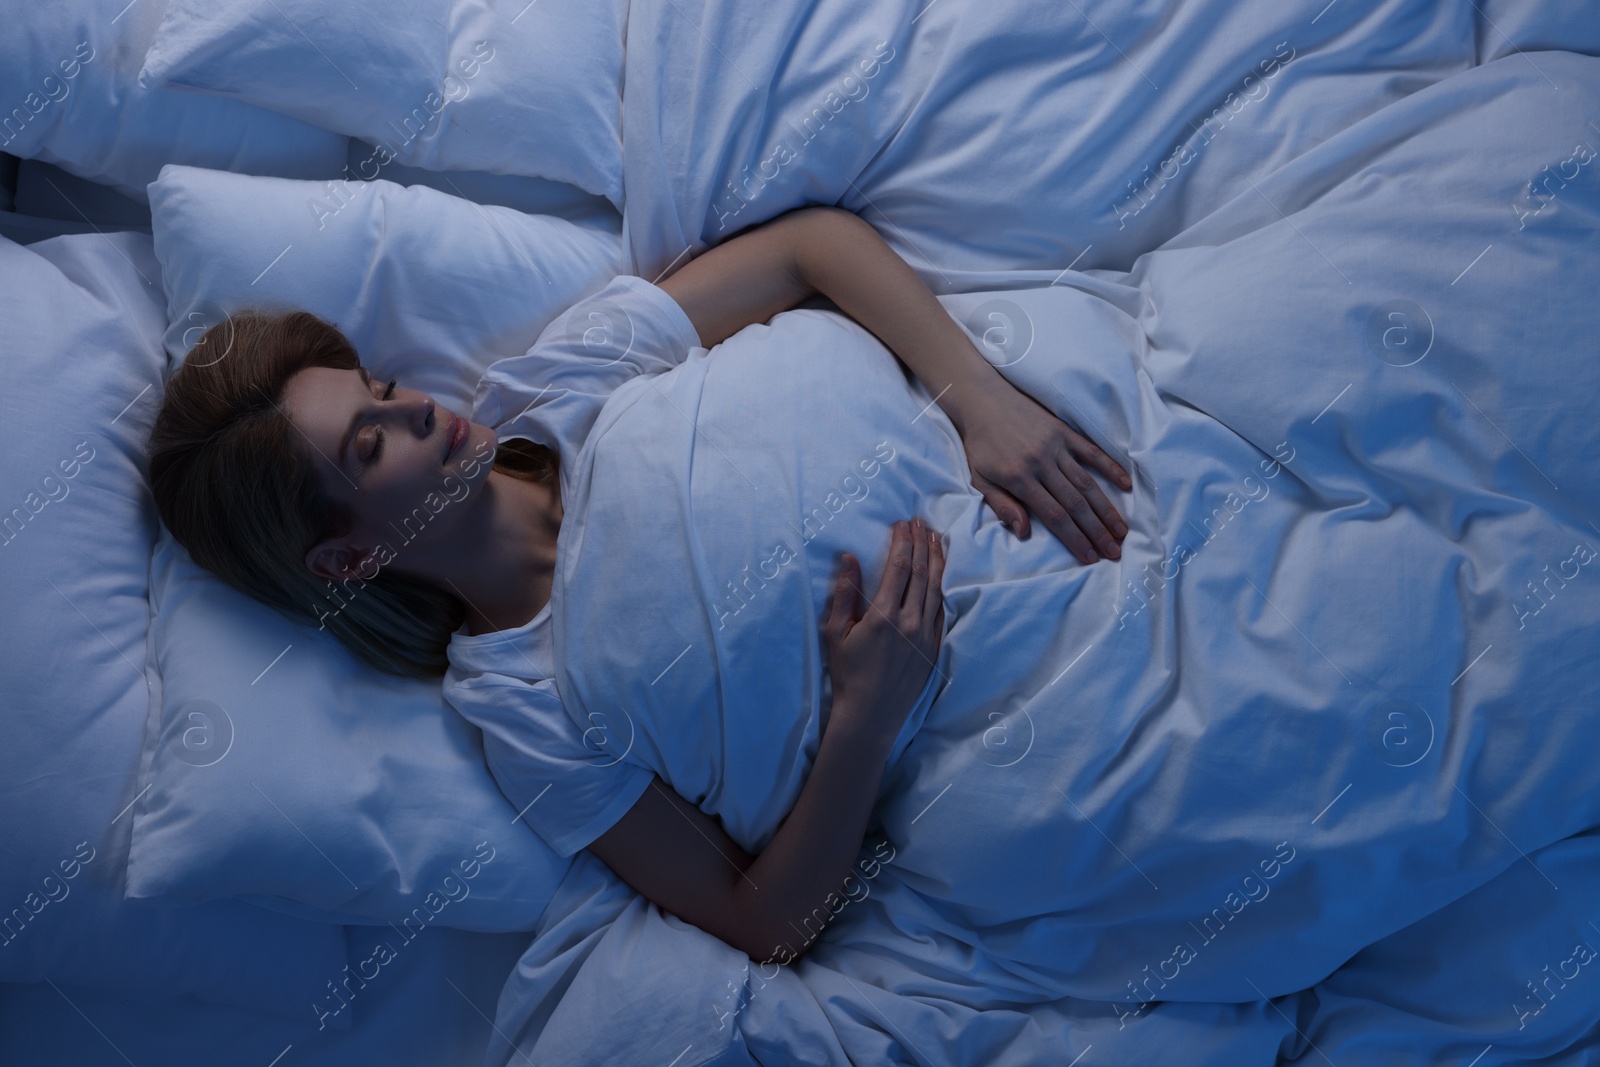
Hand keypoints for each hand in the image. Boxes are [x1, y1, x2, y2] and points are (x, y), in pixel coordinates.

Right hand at [822, 518, 946, 744]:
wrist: (871, 714)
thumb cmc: (847, 673)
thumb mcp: (835, 632)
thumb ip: (843, 593)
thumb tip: (848, 557)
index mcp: (883, 615)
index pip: (898, 568)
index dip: (902, 542)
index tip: (903, 524)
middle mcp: (909, 622)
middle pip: (920, 573)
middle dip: (921, 544)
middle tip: (922, 523)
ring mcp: (925, 635)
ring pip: (935, 589)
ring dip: (936, 561)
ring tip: (936, 539)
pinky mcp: (934, 648)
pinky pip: (941, 611)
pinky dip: (941, 588)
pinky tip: (940, 575)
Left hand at [950, 376, 1131, 563]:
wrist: (983, 401)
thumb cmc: (980, 445)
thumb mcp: (979, 480)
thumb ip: (1001, 506)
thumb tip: (1024, 532)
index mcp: (1019, 479)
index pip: (1054, 516)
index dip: (1074, 539)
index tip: (1090, 557)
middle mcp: (1041, 463)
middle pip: (1076, 504)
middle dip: (1097, 532)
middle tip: (1115, 552)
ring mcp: (1056, 446)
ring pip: (1087, 482)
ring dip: (1107, 508)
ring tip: (1122, 530)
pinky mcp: (1064, 431)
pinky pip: (1091, 451)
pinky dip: (1110, 467)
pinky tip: (1126, 485)